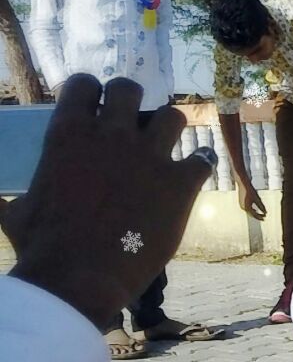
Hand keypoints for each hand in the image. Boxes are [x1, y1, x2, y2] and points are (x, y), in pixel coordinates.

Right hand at [2, 75, 212, 327]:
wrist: (82, 277)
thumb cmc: (43, 247)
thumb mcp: (19, 213)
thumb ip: (16, 198)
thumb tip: (1, 201)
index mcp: (69, 134)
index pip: (83, 85)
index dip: (92, 92)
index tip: (96, 107)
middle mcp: (112, 135)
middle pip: (129, 90)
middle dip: (131, 101)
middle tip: (132, 122)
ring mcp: (150, 156)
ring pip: (173, 117)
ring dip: (169, 128)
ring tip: (165, 145)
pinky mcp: (180, 183)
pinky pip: (203, 159)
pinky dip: (200, 164)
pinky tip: (194, 173)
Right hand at [237, 177, 266, 220]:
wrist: (243, 184)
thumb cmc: (250, 191)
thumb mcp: (257, 199)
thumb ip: (261, 206)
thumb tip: (265, 212)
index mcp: (247, 207)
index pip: (254, 214)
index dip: (260, 216)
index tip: (265, 218)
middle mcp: (243, 207)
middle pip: (251, 214)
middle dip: (258, 216)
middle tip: (264, 218)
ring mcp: (241, 205)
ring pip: (249, 212)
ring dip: (255, 213)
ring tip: (261, 215)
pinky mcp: (241, 203)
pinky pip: (247, 209)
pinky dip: (252, 210)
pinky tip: (255, 210)